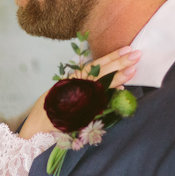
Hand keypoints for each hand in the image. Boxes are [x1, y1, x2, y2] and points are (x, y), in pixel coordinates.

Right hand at [19, 46, 140, 137]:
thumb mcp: (70, 94)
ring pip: (98, 81)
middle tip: (136, 54)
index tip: (126, 49)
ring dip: (116, 75)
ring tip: (133, 68)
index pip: (96, 65)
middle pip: (100, 70)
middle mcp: (75, 83)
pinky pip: (95, 99)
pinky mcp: (76, 106)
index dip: (112, 57)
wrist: (38, 126)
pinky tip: (121, 89)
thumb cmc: (54, 110)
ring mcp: (74, 94)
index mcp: (74, 78)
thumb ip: (90, 89)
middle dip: (119, 62)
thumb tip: (119, 86)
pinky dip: (108, 93)